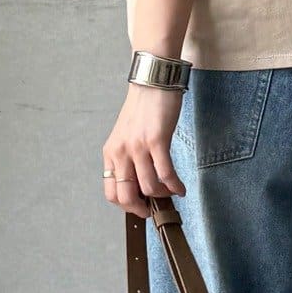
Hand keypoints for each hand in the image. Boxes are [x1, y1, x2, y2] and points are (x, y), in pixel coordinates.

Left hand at [102, 84, 186, 217]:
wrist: (153, 83)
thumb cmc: (142, 109)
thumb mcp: (126, 136)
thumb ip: (128, 158)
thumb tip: (141, 184)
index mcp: (111, 153)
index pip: (111, 192)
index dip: (126, 206)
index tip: (140, 208)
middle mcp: (120, 152)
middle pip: (126, 196)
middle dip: (142, 209)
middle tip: (155, 209)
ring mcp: (137, 147)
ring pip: (148, 188)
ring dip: (163, 196)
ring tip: (172, 193)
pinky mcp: (156, 141)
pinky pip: (165, 173)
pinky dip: (175, 186)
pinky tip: (181, 188)